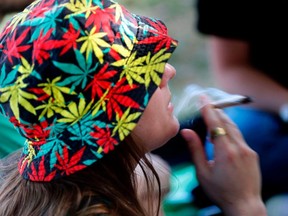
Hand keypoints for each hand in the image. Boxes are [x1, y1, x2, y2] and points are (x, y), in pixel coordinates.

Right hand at [181, 96, 265, 215]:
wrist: (244, 205)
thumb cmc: (220, 191)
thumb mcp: (203, 172)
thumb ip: (195, 149)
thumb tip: (186, 131)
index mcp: (224, 152)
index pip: (215, 124)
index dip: (208, 109)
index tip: (202, 98)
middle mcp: (239, 148)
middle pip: (226, 122)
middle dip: (215, 110)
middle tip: (205, 102)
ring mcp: (248, 150)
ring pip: (234, 128)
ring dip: (223, 119)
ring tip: (212, 115)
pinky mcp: (252, 154)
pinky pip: (239, 136)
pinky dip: (229, 130)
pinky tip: (221, 134)